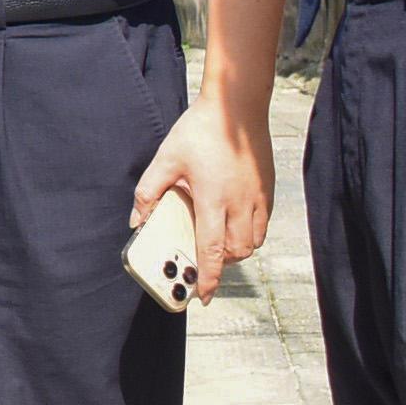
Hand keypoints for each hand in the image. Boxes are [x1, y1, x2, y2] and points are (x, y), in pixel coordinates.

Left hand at [130, 100, 272, 304]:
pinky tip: (234, 223)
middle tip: (203, 263)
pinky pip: (263, 225)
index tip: (201, 298)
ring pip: (252, 242)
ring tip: (217, 243)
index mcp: (212, 199)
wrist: (237, 106)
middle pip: (235, 253)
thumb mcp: (166, 158)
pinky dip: (250, 234)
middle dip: (220, 265)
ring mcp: (257, 198)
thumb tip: (137, 221)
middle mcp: (239, 204)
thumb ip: (149, 192)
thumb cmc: (199, 130)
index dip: (207, 279)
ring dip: (236, 251)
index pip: (211, 251)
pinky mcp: (267, 190)